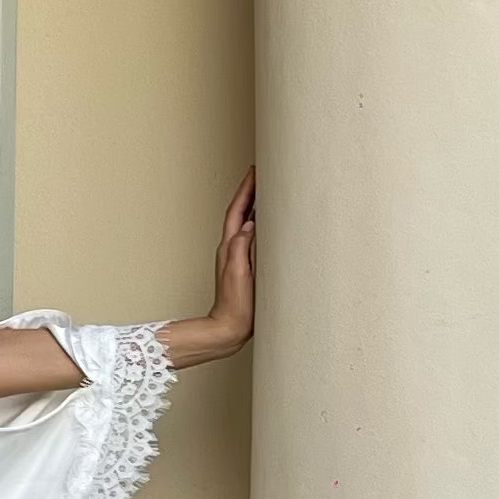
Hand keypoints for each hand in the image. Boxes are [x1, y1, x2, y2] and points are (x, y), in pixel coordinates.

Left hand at [162, 170, 255, 371]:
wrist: (230, 327)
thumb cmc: (234, 304)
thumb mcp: (237, 273)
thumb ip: (240, 248)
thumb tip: (249, 225)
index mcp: (229, 246)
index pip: (237, 211)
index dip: (245, 190)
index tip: (254, 172)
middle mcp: (232, 248)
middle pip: (241, 212)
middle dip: (251, 192)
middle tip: (262, 175)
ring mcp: (238, 256)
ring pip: (247, 223)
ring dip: (255, 205)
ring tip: (267, 191)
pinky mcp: (247, 265)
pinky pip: (253, 237)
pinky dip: (260, 224)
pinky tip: (269, 224)